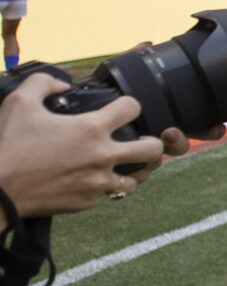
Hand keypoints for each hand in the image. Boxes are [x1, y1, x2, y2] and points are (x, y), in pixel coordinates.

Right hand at [0, 75, 168, 216]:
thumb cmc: (8, 144)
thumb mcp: (19, 102)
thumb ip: (43, 83)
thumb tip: (62, 84)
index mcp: (91, 129)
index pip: (133, 108)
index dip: (128, 105)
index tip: (120, 109)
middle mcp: (102, 156)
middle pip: (153, 148)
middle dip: (151, 142)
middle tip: (139, 141)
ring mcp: (97, 182)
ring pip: (136, 179)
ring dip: (131, 171)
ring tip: (121, 165)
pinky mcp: (87, 202)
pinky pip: (105, 194)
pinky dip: (100, 187)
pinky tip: (89, 180)